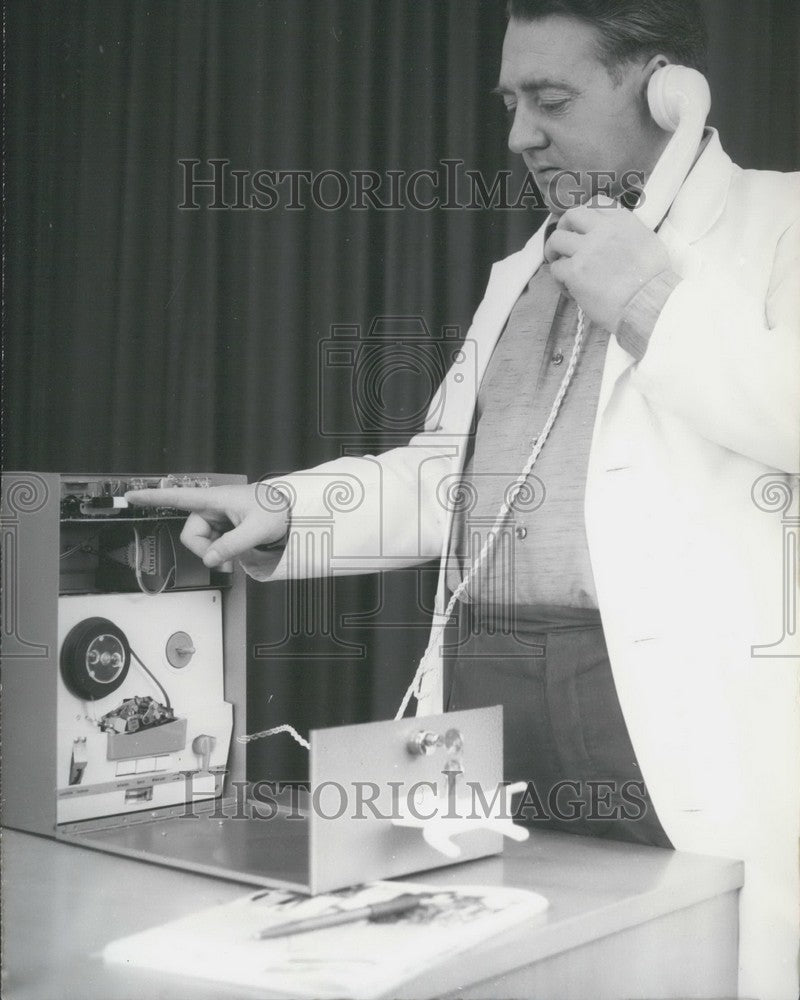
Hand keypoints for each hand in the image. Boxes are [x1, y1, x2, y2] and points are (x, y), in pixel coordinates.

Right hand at [124, 483, 289, 568]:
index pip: (178, 496)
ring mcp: (218, 518)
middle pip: (191, 534)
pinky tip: (235, 553)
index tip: (129, 496)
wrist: (292, 511)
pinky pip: (213, 544)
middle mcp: (213, 507)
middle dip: (206, 550)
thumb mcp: (257, 529)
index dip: (152, 497)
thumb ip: (233, 545)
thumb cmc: (276, 510)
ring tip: (236, 556)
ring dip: (215, 553)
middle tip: (226, 560)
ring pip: (202, 542)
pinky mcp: (224, 527)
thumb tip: (210, 559)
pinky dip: (221, 552)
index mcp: (216, 499)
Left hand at [544, 199, 671, 334]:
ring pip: (557, 239)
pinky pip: (556, 268)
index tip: (580, 226)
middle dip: (563, 227)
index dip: (584, 214)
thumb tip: (617, 239)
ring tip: (560, 266)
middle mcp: (603, 230)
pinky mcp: (576, 271)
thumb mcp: (648, 243)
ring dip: (553, 252)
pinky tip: (569, 290)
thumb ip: (629, 234)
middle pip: (571, 215)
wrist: (648, 303)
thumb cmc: (653, 282)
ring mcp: (587, 249)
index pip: (596, 202)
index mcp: (623, 221)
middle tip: (563, 243)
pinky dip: (558, 280)